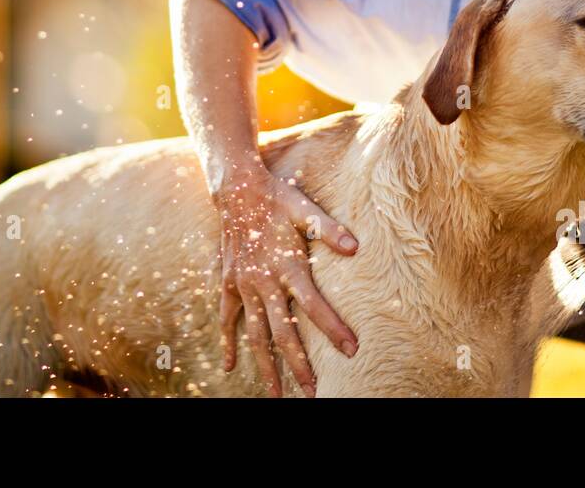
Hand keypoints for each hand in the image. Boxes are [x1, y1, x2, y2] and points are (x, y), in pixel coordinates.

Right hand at [215, 165, 358, 396]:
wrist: (236, 190)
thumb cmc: (277, 198)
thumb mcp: (304, 208)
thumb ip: (329, 229)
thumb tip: (356, 247)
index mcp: (287, 265)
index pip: (314, 305)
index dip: (333, 328)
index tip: (351, 350)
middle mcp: (264, 281)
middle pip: (283, 332)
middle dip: (298, 365)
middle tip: (313, 392)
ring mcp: (243, 285)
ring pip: (255, 334)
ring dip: (265, 366)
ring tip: (276, 394)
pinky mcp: (229, 284)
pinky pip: (228, 320)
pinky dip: (228, 343)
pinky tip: (230, 367)